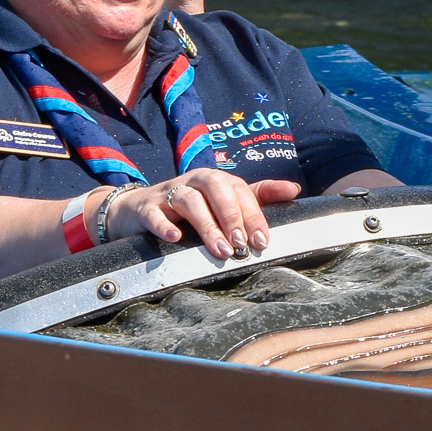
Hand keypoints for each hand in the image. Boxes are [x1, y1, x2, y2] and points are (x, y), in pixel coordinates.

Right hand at [102, 168, 298, 260]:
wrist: (137, 211)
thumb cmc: (187, 208)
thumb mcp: (223, 200)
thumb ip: (256, 196)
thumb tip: (294, 189)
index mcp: (215, 180)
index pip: (239, 190)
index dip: (253, 214)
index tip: (262, 241)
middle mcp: (193, 181)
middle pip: (215, 187)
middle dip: (231, 216)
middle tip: (241, 245)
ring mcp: (167, 193)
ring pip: (188, 200)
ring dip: (207, 225)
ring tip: (220, 250)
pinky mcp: (145, 208)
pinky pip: (153, 213)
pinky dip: (163, 224)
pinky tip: (174, 239)